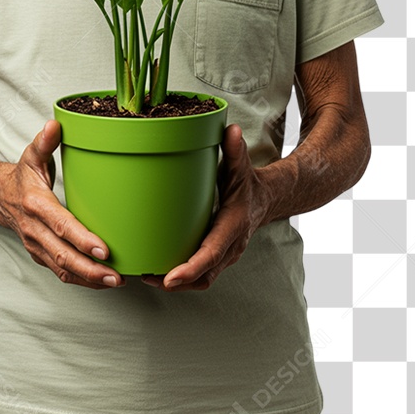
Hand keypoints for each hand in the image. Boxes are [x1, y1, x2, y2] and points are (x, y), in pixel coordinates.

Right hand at [0, 120, 125, 290]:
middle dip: (91, 269)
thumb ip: (44, 142)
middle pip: (63, 255)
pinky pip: (60, 272)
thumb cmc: (21, 176)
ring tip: (115, 281)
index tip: (104, 249)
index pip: (61, 225)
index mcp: (36, 204)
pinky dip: (81, 280)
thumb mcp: (31, 155)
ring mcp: (36, 245)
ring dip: (88, 279)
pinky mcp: (39, 255)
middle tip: (117, 276)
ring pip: (62, 269)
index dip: (82, 240)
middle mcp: (34, 229)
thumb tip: (55, 124)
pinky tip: (101, 281)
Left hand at [141, 124, 268, 291]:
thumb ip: (235, 151)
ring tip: (149, 276)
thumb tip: (232, 130)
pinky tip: (161, 271)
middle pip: (205, 274)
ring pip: (204, 279)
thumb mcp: (241, 167)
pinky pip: (203, 275)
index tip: (170, 278)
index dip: (190, 268)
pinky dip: (184, 279)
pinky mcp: (220, 258)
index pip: (211, 253)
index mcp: (234, 225)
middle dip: (178, 281)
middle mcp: (232, 245)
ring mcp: (227, 255)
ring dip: (178, 284)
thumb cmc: (248, 184)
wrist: (266, 200)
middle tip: (148, 277)